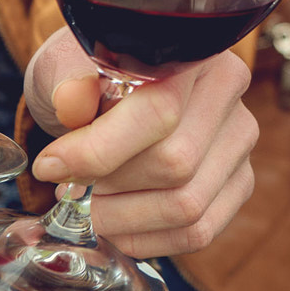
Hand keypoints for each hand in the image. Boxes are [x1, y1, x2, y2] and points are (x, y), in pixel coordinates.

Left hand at [23, 29, 256, 257]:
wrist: (112, 87)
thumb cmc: (88, 74)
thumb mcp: (64, 63)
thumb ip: (66, 80)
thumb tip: (72, 103)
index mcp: (190, 50)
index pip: (159, 112)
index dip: (99, 150)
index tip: (49, 167)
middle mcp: (227, 90)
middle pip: (176, 164)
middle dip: (108, 189)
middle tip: (66, 189)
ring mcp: (239, 137)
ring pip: (188, 204)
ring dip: (123, 220)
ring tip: (88, 206)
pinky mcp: (240, 180)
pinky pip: (199, 230)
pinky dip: (147, 240)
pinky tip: (115, 226)